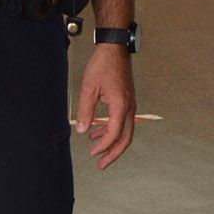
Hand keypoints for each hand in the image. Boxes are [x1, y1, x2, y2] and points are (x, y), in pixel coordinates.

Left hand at [74, 44, 135, 169]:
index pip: (114, 134)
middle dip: (113, 154)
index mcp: (121, 106)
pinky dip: (113, 130)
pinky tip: (98, 131)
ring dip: (113, 143)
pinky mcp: (127, 100)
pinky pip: (124, 121)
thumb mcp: (89, 88)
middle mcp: (129, 107)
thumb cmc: (102, 65)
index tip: (92, 153)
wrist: (114, 49)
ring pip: (126, 131)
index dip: (103, 146)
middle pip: (126, 138)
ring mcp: (130, 104)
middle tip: (102, 165)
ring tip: (98, 150)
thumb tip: (82, 130)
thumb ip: (86, 111)